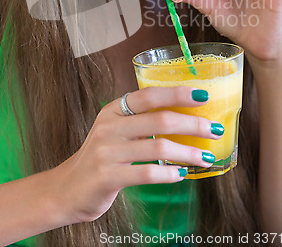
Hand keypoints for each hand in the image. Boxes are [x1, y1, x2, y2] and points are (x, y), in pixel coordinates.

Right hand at [55, 87, 222, 223]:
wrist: (67, 188)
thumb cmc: (101, 157)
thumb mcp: (115, 131)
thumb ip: (141, 122)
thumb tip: (184, 117)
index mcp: (113, 110)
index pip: (149, 95)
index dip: (178, 93)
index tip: (203, 94)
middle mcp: (109, 126)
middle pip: (159, 119)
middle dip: (192, 123)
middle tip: (214, 128)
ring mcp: (107, 151)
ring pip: (158, 147)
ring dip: (188, 152)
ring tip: (206, 157)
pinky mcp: (108, 176)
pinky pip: (147, 173)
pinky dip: (169, 173)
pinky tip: (181, 175)